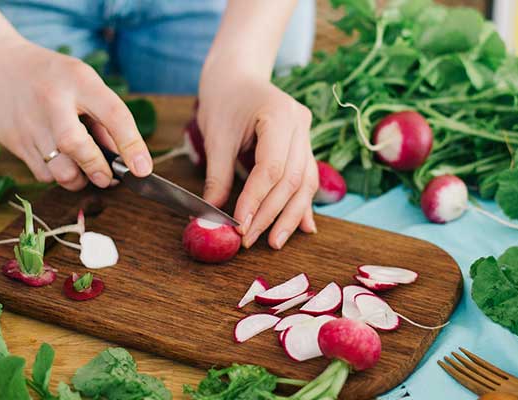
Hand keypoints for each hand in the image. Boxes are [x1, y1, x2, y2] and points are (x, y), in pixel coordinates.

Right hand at [0, 37, 151, 189]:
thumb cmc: (51, 76)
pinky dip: (57, 175)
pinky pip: (42, 174)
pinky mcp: (12, 140)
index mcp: (78, 80)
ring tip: (84, 171)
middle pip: (76, 146)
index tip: (143, 170)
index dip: (133, 146)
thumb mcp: (83, 82)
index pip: (113, 115)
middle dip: (98, 169)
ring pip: (59, 170)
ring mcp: (28, 123)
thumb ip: (104, 117)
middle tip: (108, 177)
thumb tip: (125, 157)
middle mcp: (52, 101)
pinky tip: (60, 162)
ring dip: (79, 179)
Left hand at [198, 76, 317, 248]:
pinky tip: (303, 228)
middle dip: (271, 214)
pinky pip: (307, 179)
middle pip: (292, 180)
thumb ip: (216, 177)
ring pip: (305, 183)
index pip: (272, 167)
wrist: (237, 75)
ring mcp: (307, 135)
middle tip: (250, 240)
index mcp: (280, 114)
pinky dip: (302, 204)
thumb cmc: (224, 99)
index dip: (256, 200)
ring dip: (290, 216)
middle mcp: (301, 124)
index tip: (239, 225)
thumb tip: (210, 216)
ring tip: (275, 242)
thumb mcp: (216, 136)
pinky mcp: (305, 146)